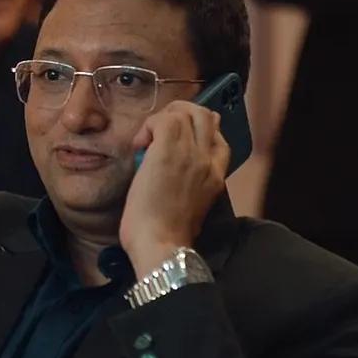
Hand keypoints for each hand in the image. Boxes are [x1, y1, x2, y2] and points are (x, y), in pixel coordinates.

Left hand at [119, 101, 228, 268]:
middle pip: (204, 115)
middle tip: (158, 129)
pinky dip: (149, 126)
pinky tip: (139, 145)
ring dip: (163, 119)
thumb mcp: (190, 205)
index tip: (177, 137)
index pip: (218, 136)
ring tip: (148, 138)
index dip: (197, 128)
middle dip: (180, 114)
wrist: (161, 245)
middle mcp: (208, 160)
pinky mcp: (168, 151)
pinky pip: (163, 119)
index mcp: (216, 175)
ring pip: (185, 112)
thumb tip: (175, 166)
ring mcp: (191, 153)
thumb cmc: (167, 234)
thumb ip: (189, 181)